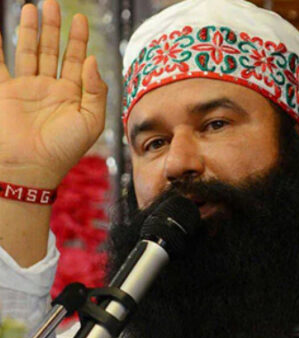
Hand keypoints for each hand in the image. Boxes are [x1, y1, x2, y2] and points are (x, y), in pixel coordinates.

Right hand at [0, 0, 107, 187]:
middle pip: (52, 51)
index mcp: (73, 96)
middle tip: (53, 4)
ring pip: (29, 52)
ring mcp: (28, 89)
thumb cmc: (65, 148)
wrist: (32, 166)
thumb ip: (96, 91)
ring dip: (30, 30)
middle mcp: (51, 89)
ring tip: (32, 7)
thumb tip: (93, 60)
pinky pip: (0, 64)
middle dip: (53, 29)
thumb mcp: (91, 121)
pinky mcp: (7, 92)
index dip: (79, 41)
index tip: (80, 20)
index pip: (77, 62)